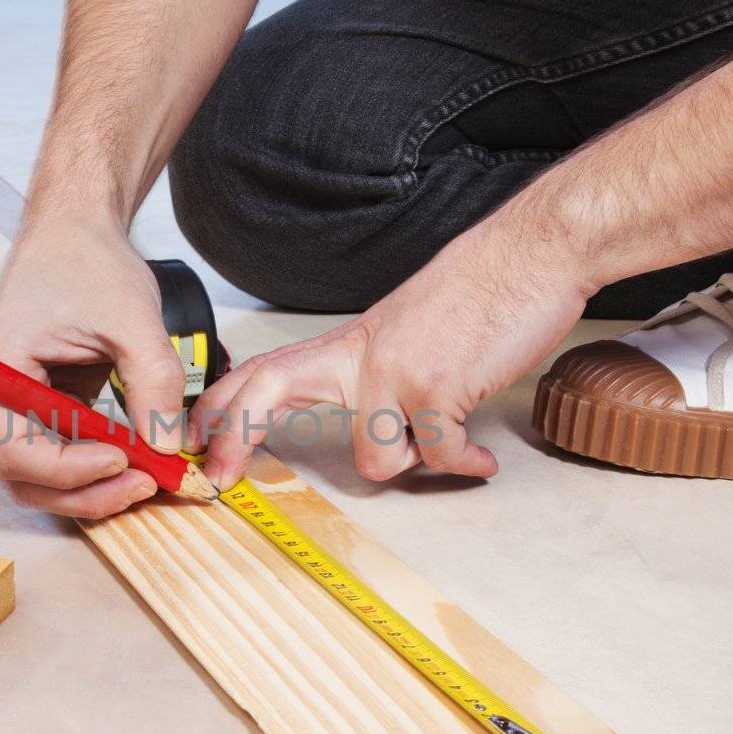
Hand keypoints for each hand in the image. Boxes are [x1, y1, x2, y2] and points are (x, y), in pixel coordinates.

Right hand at [0, 218, 185, 517]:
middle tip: (147, 483)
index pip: (16, 450)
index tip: (127, 460)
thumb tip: (168, 448)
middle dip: (86, 492)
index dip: (72, 470)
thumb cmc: (87, 259)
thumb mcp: (133, 317)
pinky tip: (138, 462)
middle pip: (23, 478)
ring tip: (147, 477)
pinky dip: (94, 470)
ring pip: (39, 479)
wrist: (76, 230)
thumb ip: (152, 382)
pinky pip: (57, 457)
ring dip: (91, 490)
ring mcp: (7, 406)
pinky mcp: (34, 409)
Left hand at [189, 228, 590, 487]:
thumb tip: (366, 426)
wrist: (532, 254)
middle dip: (233, 437)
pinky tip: (481, 455)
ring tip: (452, 439)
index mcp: (348, 344)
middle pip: (266, 388)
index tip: (201, 445)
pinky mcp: (434, 388)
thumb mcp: (404, 330)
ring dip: (420, 461)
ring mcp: (393, 372)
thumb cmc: (480, 294)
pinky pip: (439, 458)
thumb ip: (371, 372)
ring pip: (376, 461)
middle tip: (219, 480)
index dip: (224, 409)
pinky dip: (467, 463)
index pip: (265, 370)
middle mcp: (360, 356)